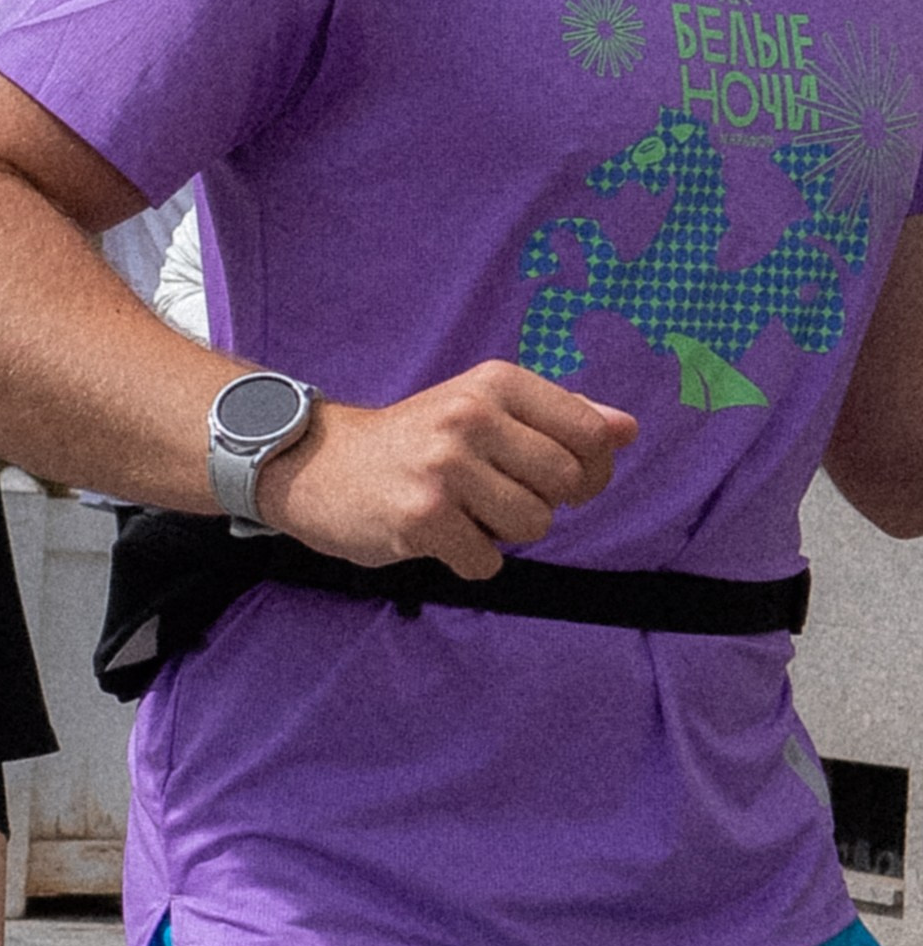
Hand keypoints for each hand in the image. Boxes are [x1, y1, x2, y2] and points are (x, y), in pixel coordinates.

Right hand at [263, 361, 635, 580]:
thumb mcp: (484, 408)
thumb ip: (558, 416)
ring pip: (532, 527)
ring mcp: (444, 467)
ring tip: (462, 512)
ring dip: (503, 534)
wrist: (317, 465)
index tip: (557, 479)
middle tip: (497, 497)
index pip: (591, 435)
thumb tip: (627, 429)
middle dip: (542, 504)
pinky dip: (469, 561)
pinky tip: (437, 535)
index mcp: (496, 383)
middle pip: (566, 485)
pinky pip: (487, 562)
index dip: (590, 471)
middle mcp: (471, 416)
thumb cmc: (415, 440)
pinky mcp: (421, 517)